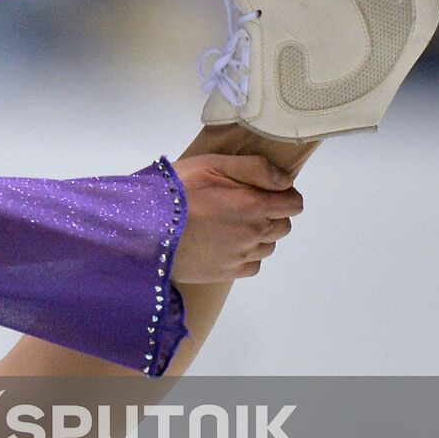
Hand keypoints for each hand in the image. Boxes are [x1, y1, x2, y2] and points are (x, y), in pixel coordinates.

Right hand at [168, 154, 302, 283]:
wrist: (146, 227)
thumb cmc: (177, 190)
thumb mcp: (211, 164)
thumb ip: (254, 168)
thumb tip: (285, 180)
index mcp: (254, 204)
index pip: (293, 204)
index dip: (284, 195)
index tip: (267, 191)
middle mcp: (254, 232)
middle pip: (283, 226)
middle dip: (271, 213)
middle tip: (244, 205)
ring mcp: (241, 255)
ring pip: (269, 246)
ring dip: (259, 235)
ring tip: (231, 225)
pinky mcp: (227, 273)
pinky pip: (253, 265)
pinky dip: (247, 255)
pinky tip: (226, 245)